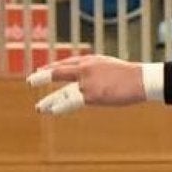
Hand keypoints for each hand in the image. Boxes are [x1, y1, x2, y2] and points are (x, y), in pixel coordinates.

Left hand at [28, 55, 146, 113]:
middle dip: (43, 77)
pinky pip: (72, 102)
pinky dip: (61, 107)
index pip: (67, 63)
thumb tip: (99, 81)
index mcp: (91, 60)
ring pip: (63, 92)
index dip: (53, 67)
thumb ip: (101, 72)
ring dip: (50, 100)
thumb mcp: (114, 68)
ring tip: (39, 108)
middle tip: (30, 81)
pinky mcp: (90, 94)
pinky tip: (52, 111)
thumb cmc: (134, 75)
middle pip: (59, 72)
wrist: (141, 79)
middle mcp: (85, 69)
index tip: (42, 70)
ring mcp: (86, 82)